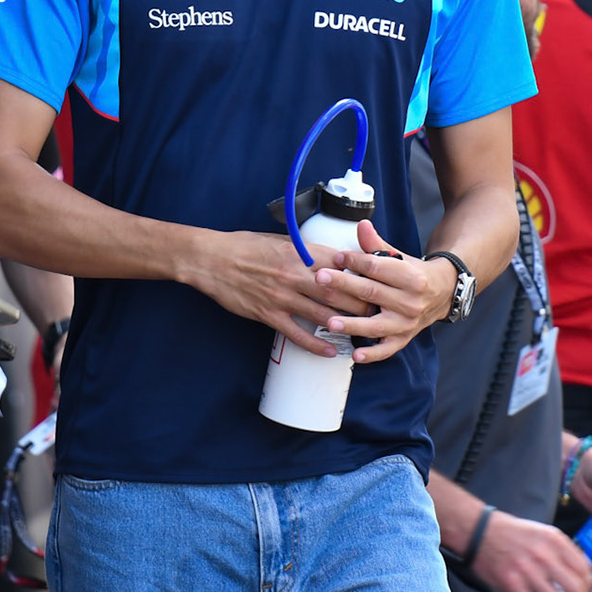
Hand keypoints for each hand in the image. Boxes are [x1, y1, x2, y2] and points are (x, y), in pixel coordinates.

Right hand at [184, 229, 373, 356]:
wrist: (212, 260)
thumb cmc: (244, 246)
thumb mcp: (279, 240)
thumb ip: (304, 250)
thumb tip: (329, 258)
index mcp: (299, 253)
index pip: (340, 265)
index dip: (361, 275)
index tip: (377, 283)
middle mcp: (295, 275)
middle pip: (339, 292)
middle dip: (362, 303)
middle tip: (379, 312)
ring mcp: (282, 297)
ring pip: (323, 313)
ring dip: (345, 325)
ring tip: (364, 333)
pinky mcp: (268, 314)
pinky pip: (297, 333)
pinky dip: (316, 344)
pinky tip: (331, 351)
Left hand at [315, 220, 453, 362]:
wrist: (441, 293)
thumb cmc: (412, 273)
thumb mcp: (398, 256)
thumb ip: (376, 244)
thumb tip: (361, 224)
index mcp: (410, 276)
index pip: (377, 267)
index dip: (355, 261)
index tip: (335, 257)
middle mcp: (410, 301)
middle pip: (371, 292)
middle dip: (344, 285)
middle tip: (320, 279)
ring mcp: (407, 323)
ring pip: (376, 324)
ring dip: (352, 324)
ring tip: (330, 322)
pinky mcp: (404, 339)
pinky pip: (387, 349)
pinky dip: (372, 354)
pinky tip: (355, 355)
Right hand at [471, 511, 591, 591]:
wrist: (480, 531)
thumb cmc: (513, 532)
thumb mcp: (543, 531)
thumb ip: (562, 549)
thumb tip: (582, 574)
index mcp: (554, 539)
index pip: (584, 569)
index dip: (588, 585)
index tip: (585, 591)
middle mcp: (543, 554)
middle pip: (575, 589)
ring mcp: (527, 570)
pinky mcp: (512, 584)